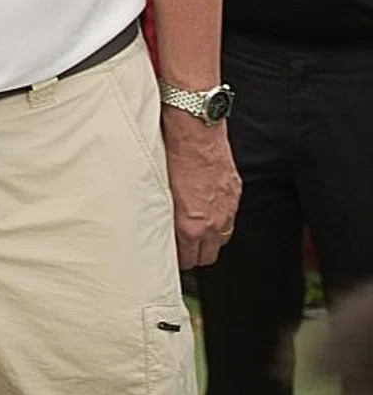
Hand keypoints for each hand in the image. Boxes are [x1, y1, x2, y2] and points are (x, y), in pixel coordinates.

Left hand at [162, 111, 240, 267]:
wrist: (196, 133)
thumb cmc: (173, 156)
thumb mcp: (159, 192)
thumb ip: (163, 216)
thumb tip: (159, 228)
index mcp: (191, 225)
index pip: (188, 260)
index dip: (178, 261)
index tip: (171, 258)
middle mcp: (213, 221)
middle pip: (207, 256)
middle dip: (195, 256)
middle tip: (182, 250)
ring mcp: (227, 209)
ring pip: (222, 240)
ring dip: (209, 240)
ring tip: (195, 235)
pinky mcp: (235, 194)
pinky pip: (230, 218)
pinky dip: (220, 221)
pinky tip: (208, 213)